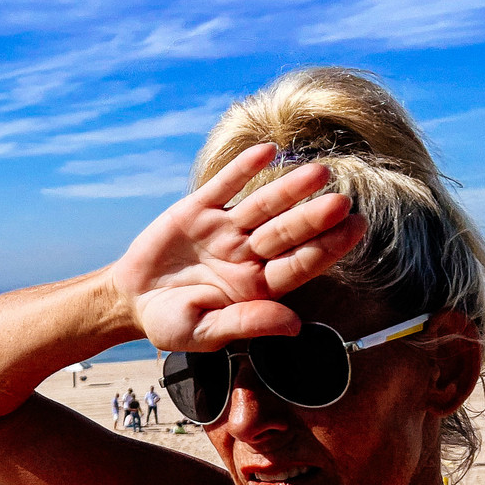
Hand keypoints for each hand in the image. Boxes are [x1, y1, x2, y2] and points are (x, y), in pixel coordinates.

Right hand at [109, 143, 364, 350]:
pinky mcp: (197, 210)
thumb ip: (247, 323)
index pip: (298, 265)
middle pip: (286, 232)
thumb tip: (294, 324)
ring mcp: (224, 230)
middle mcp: (247, 254)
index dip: (327, 248)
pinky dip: (243, 168)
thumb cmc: (171, 322)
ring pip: (262, 206)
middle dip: (313, 217)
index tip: (355, 230)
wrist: (130, 300)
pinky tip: (266, 151)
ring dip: (288, 189)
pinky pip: (224, 186)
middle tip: (342, 201)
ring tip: (317, 172)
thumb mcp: (204, 332)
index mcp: (256, 287)